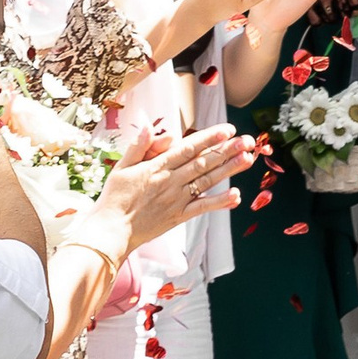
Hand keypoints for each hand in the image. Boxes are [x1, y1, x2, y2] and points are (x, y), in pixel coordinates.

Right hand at [97, 121, 254, 247]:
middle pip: (203, 162)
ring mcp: (176, 199)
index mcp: (156, 167)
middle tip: (248, 140)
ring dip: (229, 169)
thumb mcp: (121, 168)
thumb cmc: (113, 199)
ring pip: (207, 181)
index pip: (188, 148)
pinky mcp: (178, 217)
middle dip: (227, 150)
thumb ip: (138, 147)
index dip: (209, 138)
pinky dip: (219, 201)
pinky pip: (202, 207)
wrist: (109, 233)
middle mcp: (170, 182)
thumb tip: (150, 126)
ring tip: (248, 158)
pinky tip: (236, 195)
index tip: (228, 129)